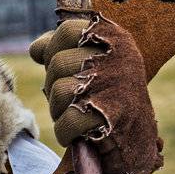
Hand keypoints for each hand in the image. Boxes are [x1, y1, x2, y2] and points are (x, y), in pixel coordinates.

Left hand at [29, 13, 162, 173]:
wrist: (138, 143)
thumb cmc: (110, 100)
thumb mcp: (95, 65)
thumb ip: (65, 50)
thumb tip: (36, 50)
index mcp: (115, 39)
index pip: (67, 30)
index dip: (54, 51)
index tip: (63, 69)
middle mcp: (118, 57)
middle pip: (56, 63)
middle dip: (53, 88)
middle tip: (73, 100)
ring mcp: (115, 86)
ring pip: (58, 91)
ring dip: (59, 111)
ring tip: (77, 115)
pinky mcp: (112, 116)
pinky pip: (67, 120)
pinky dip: (65, 133)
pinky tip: (77, 134)